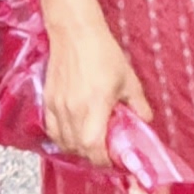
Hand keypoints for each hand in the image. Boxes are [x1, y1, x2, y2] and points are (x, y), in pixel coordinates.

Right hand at [27, 0, 145, 173]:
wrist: (75, 32)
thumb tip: (145, 122)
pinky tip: (73, 133)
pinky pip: (52, 130)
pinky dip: (62, 138)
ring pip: (64, 143)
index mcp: (95, 107)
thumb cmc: (102, 53)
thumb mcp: (128, 79)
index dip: (105, 160)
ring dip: (78, 149)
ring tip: (91, 142)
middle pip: (79, 150)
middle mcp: (73, 111)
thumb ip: (138, 105)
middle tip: (107, 151)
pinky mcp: (48, 101)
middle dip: (94, 156)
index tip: (116, 159)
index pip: (95, 148)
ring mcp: (58, 107)